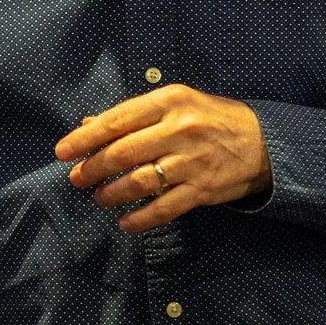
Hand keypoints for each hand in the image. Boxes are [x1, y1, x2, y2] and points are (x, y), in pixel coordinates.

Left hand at [53, 86, 270, 234]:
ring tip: (98, 197)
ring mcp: (192, 162)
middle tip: (76, 178)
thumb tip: (87, 124)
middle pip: (123, 153)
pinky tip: (125, 223)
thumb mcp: (174, 104)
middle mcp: (179, 129)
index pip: (116, 121)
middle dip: (93, 168)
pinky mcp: (202, 190)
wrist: (263, 143)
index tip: (61, 152)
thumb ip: (132, 115)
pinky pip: (164, 208)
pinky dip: (140, 219)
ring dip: (111, 193)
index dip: (84, 138)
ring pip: (139, 181)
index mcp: (169, 101)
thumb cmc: (210, 118)